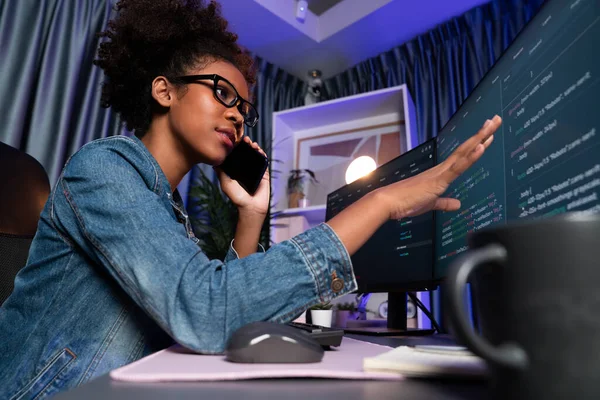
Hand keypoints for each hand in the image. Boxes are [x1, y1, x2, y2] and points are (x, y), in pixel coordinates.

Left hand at [215, 136, 269, 216]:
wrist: (251, 207)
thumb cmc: (237, 197)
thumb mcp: (225, 184)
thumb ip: (221, 173)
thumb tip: (214, 163)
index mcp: (237, 171)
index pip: (237, 156)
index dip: (237, 148)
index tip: (235, 141)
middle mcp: (246, 169)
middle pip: (247, 154)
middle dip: (246, 145)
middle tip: (245, 140)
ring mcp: (255, 170)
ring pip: (256, 156)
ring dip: (254, 148)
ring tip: (252, 143)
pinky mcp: (264, 173)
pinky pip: (264, 162)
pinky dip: (262, 154)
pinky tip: (259, 150)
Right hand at [378, 115, 501, 219]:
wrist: (389, 202)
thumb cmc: (406, 202)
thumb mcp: (430, 204)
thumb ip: (444, 203)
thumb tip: (457, 205)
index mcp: (441, 173)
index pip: (463, 155)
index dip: (476, 144)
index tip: (488, 133)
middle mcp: (442, 168)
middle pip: (467, 147)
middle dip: (483, 133)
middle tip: (496, 119)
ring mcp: (441, 172)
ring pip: (465, 152)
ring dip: (480, 137)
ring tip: (493, 123)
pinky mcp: (439, 180)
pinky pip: (458, 167)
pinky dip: (471, 156)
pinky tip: (481, 145)